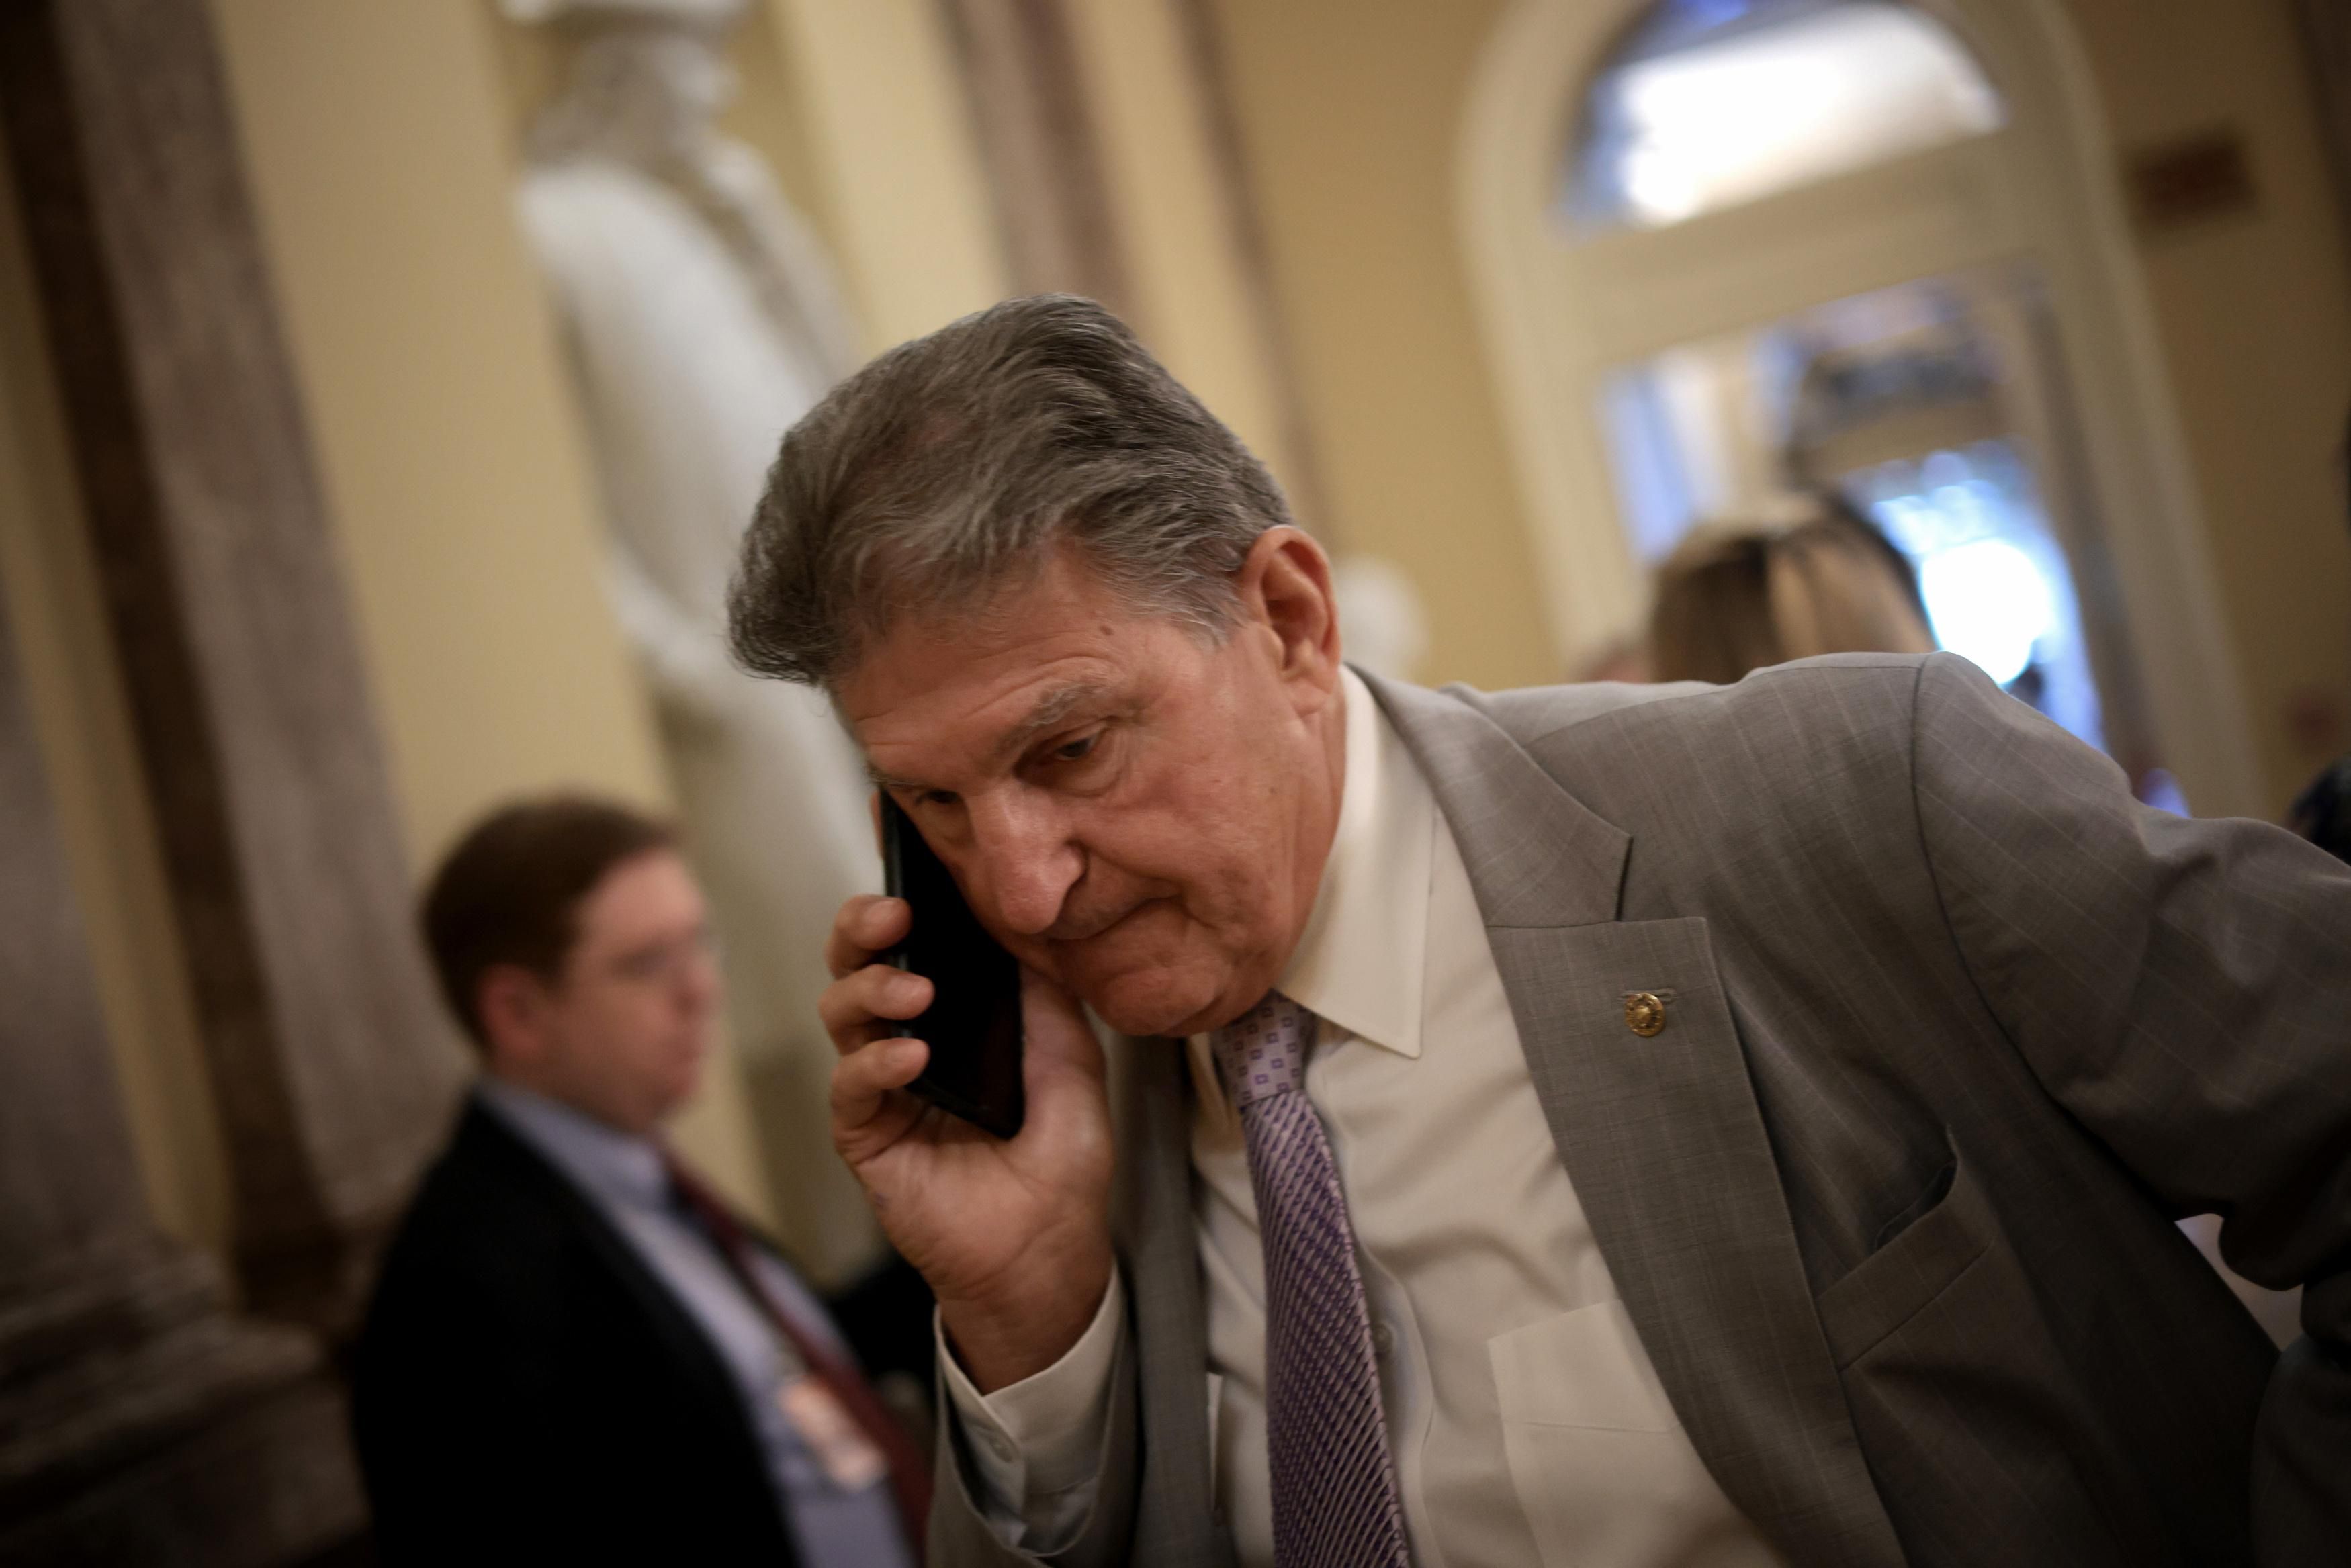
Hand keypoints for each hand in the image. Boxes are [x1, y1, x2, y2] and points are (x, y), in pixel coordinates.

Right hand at [820, 895, 1115, 1391]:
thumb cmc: (1061, 1159)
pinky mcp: (867, 1134)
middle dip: (864, 925)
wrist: (1048, 1249)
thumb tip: (1027, 925)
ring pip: (841, 1011)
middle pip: (858, 962)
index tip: (901, 846)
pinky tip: (913, 1055)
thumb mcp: (1072, 1060)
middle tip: (894, 912)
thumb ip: (1046, 995)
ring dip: (873, 987)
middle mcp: (907, 1037)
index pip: (913, 938)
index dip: (900, 891)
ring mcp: (882, 1085)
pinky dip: (876, 1060)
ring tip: (918, 991)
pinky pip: (850, 1084)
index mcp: (953, 1013)